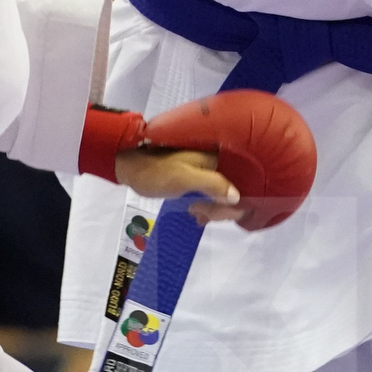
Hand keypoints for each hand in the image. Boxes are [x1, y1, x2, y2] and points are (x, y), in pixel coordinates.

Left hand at [116, 148, 247, 225]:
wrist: (130, 166)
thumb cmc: (155, 172)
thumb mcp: (184, 179)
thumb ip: (212, 185)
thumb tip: (237, 197)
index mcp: (217, 156)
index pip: (242, 181)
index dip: (235, 202)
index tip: (216, 214)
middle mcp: (217, 160)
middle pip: (235, 188)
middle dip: (221, 207)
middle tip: (199, 215)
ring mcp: (208, 168)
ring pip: (224, 193)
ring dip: (213, 208)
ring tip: (196, 215)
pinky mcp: (199, 176)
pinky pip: (213, 192)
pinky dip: (208, 204)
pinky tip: (198, 214)